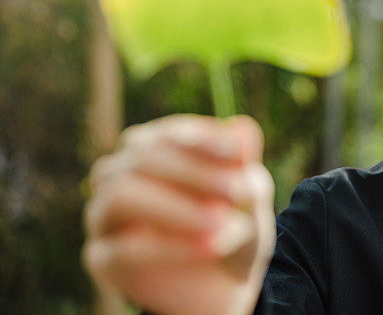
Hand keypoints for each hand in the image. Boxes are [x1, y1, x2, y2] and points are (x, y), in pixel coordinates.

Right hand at [82, 113, 275, 314]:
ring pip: (120, 195)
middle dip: (194, 172)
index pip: (169, 133)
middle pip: (141, 157)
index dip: (201, 138)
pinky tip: (208, 248)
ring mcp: (104, 214)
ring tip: (221, 221)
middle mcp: (121, 173)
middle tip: (236, 192)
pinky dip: (169, 247)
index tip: (237, 153)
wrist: (225, 284)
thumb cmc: (234, 225)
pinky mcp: (102, 258)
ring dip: (175, 207)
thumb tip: (242, 127)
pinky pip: (122, 248)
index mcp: (155, 148)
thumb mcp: (249, 195)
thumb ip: (243, 164)